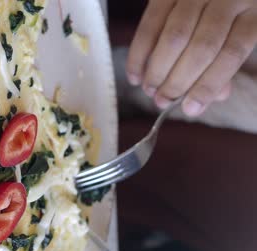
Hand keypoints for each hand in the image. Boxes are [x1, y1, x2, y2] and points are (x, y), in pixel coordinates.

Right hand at [126, 0, 256, 115]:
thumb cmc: (227, 12)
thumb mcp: (237, 33)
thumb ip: (225, 62)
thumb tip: (208, 99)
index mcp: (253, 11)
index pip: (232, 52)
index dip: (209, 85)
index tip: (190, 109)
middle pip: (202, 47)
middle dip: (178, 82)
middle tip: (163, 101)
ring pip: (174, 37)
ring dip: (157, 70)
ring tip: (150, 90)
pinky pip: (149, 24)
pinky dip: (138, 53)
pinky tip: (135, 74)